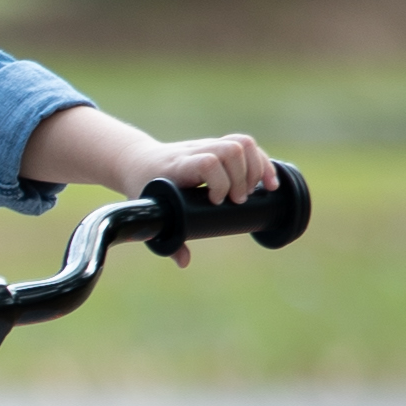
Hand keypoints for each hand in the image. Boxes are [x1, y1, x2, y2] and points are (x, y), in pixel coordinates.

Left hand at [116, 131, 277, 265]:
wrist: (137, 161)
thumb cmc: (144, 189)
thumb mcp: (152, 213)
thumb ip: (168, 239)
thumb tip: (184, 262)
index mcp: (177, 167)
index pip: (205, 162)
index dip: (219, 181)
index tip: (217, 202)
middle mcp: (194, 152)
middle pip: (229, 150)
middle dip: (241, 178)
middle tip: (238, 201)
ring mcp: (207, 145)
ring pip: (240, 143)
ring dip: (255, 168)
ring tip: (254, 192)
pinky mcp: (217, 145)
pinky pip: (246, 144)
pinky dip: (262, 162)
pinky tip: (269, 183)